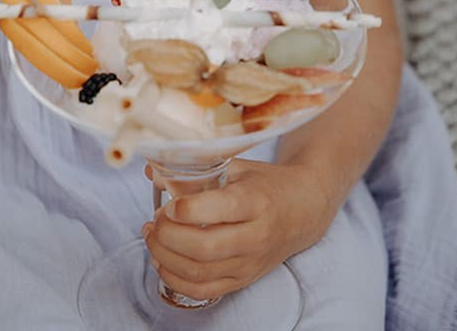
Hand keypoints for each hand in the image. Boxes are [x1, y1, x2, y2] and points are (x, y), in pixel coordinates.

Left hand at [142, 158, 333, 300]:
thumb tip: (153, 172)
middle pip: (205, 247)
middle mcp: (255, 236)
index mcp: (256, 201)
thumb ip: (197, 169)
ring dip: (166, 258)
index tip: (168, 202)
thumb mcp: (238, 167)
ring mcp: (250, 263)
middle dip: (169, 236)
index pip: (220, 209)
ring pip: (200, 273)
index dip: (187, 208)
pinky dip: (177, 280)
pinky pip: (205, 291)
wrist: (303, 209)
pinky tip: (163, 261)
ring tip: (153, 238)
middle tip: (154, 221)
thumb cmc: (266, 184)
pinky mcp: (244, 280)